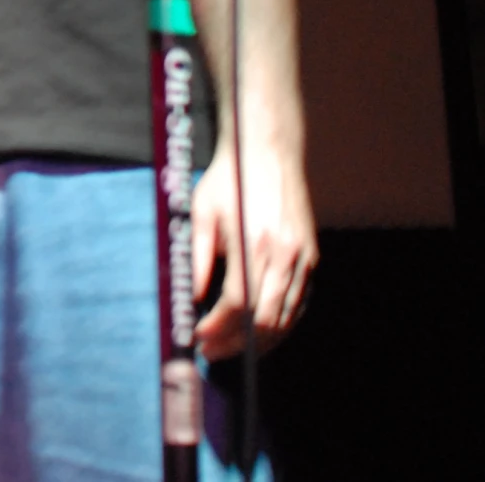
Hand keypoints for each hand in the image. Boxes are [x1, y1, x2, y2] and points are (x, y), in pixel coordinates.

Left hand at [192, 142, 318, 358]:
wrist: (268, 152)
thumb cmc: (230, 179)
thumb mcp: (202, 212)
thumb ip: (197, 258)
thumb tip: (192, 298)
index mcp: (254, 242)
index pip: (238, 302)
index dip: (217, 327)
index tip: (197, 338)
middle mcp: (284, 255)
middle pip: (264, 319)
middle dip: (236, 343)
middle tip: (209, 351)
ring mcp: (303, 258)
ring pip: (285, 318)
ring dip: (258, 341)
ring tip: (230, 347)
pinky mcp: (311, 258)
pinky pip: (298, 304)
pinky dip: (279, 324)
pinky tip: (257, 331)